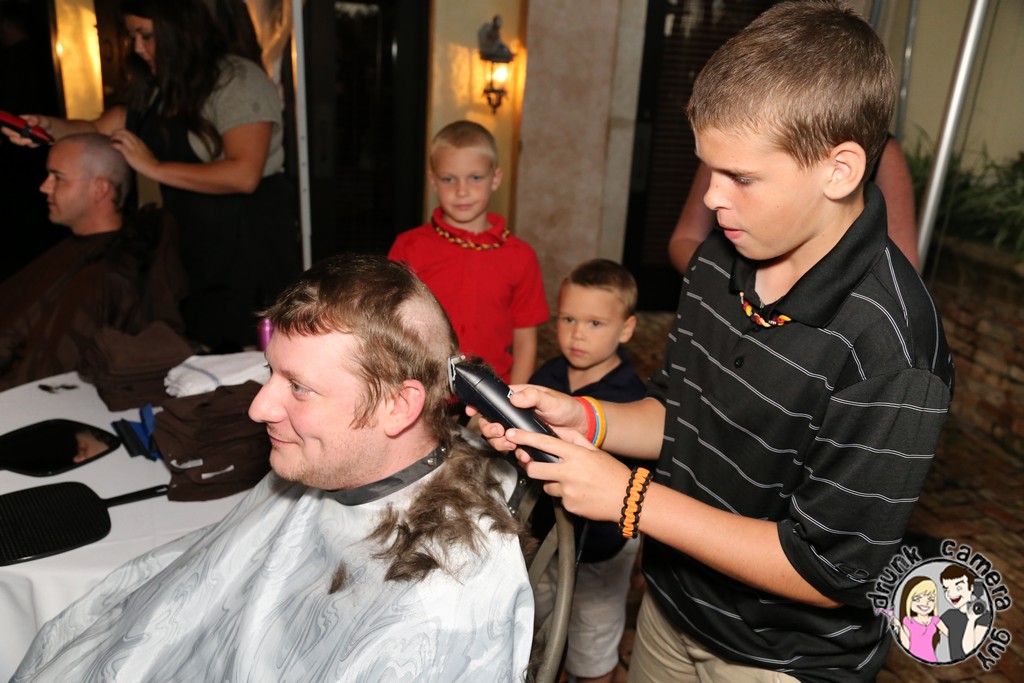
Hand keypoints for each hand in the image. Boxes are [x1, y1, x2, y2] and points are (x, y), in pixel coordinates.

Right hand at [1, 114, 49, 146]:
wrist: (56, 131)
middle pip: (10, 134)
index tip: (16, 133)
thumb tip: (29, 123)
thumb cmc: (46, 122)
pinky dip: (32, 144)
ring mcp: (24, 135)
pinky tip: (38, 141)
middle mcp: (19, 128)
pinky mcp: (29, 141)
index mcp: (19, 120)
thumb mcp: (42, 119)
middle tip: (25, 138)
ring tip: (31, 140)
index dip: (8, 129)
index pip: (8, 124)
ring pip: (18, 141)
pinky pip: (28, 144)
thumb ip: (36, 119)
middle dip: (15, 138)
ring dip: (23, 142)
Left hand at [109, 129, 159, 175]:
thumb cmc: (150, 162)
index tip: (117, 135)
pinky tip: (112, 146)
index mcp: (140, 141)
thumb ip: (139, 149)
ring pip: (121, 136)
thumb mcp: (145, 152)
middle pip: (124, 131)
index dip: (121, 132)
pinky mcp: (129, 153)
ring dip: (114, 137)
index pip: (129, 132)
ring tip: (111, 140)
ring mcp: (133, 147)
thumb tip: (134, 151)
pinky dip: (114, 144)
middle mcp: (136, 142)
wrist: (154, 167)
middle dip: (116, 132)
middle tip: (112, 136)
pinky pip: (119, 145)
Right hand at [469, 384, 588, 452]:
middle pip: (490, 422)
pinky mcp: (526, 443)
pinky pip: (514, 451)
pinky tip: (525, 455)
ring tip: (512, 445)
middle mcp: (514, 414)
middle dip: (490, 430)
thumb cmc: (565, 407)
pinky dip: (517, 455)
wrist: (579, 426)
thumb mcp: (550, 399)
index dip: (479, 405)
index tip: (472, 411)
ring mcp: (519, 430)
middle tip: (499, 432)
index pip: (492, 400)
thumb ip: (533, 396)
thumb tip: (514, 398)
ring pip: (499, 439)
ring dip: (500, 444)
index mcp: (516, 398)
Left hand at [505, 425, 630, 522]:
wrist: (627, 499)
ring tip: (572, 482)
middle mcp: (569, 472)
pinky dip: (565, 495)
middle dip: (530, 466)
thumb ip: (574, 438)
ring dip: (552, 483)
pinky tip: (580, 493)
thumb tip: (557, 429)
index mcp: (575, 455)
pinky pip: (559, 498)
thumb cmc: (612, 472)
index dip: (524, 438)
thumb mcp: (594, 450)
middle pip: (534, 468)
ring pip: (546, 485)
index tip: (511, 434)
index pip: (543, 443)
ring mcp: (567, 491)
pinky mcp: (569, 505)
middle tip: (535, 464)